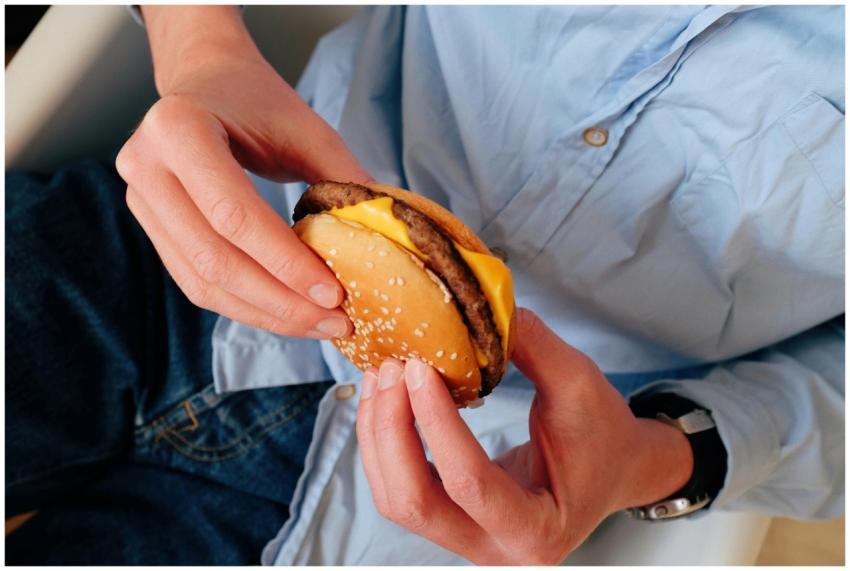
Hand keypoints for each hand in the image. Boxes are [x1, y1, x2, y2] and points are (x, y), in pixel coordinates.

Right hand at [116, 7, 369, 338]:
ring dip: (264, 314)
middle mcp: (145, 167)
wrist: (206, 80)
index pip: (234, 215)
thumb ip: (343, 180)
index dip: (285, 263)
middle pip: (214, 259)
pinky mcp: (150, 228)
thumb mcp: (307, 130)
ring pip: (203, 282)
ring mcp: (140, 202)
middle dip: (279, 302)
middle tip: (334, 321)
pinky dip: (245, 305)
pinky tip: (287, 313)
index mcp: (179, 129)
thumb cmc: (258, 101)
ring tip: (318, 325)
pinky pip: (196, 283)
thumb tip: (388, 241)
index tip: (335, 294)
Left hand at [356, 308, 693, 563]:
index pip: (469, 483)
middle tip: (393, 370)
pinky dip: (386, 441)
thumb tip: (477, 313)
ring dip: (379, 435)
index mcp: (536, 529)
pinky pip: (400, 486)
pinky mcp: (449, 519)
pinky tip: (386, 397)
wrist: (615, 467)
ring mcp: (466, 539)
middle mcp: (494, 549)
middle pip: (414, 503)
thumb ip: (532, 347)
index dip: (436, 423)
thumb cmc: (603, 434)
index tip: (419, 370)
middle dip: (392, 432)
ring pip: (396, 498)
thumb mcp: (580, 384)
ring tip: (382, 376)